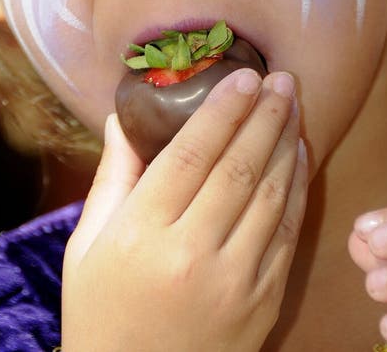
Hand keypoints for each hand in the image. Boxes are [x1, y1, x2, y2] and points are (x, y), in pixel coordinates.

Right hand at [62, 69, 306, 351]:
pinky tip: (299, 156)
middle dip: (264, 115)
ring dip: (286, 143)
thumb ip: (112, 176)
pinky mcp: (262, 302)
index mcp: (141, 233)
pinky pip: (288, 234)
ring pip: (271, 195)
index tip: (243, 75)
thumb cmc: (101, 312)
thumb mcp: (87, 245)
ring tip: (293, 106)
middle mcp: (191, 253)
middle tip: (281, 79)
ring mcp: (233, 281)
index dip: (222, 109)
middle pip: (238, 166)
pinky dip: (297, 189)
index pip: (192, 153)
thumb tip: (122, 116)